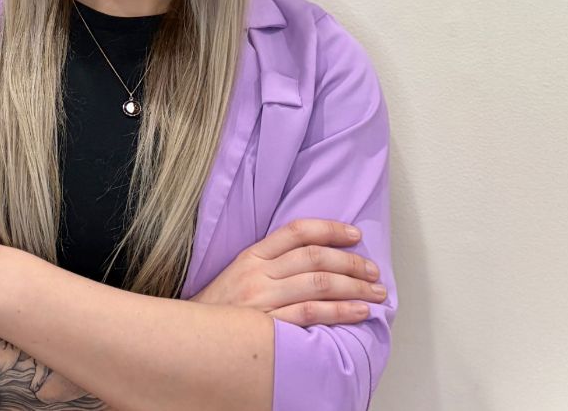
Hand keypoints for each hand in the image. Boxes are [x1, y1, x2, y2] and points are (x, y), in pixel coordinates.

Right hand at [191, 219, 386, 326]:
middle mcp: (259, 273)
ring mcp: (263, 299)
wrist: (192, 338)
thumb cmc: (220, 309)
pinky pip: (311, 314)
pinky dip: (340, 311)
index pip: (296, 231)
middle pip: (314, 257)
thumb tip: (313, 257)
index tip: (354, 234)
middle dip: (351, 261)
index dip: (330, 229)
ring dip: (354, 286)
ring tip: (375, 292)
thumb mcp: (239, 274)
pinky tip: (359, 311)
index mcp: (252, 256)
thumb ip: (270, 262)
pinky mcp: (268, 325)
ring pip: (318, 283)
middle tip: (373, 270)